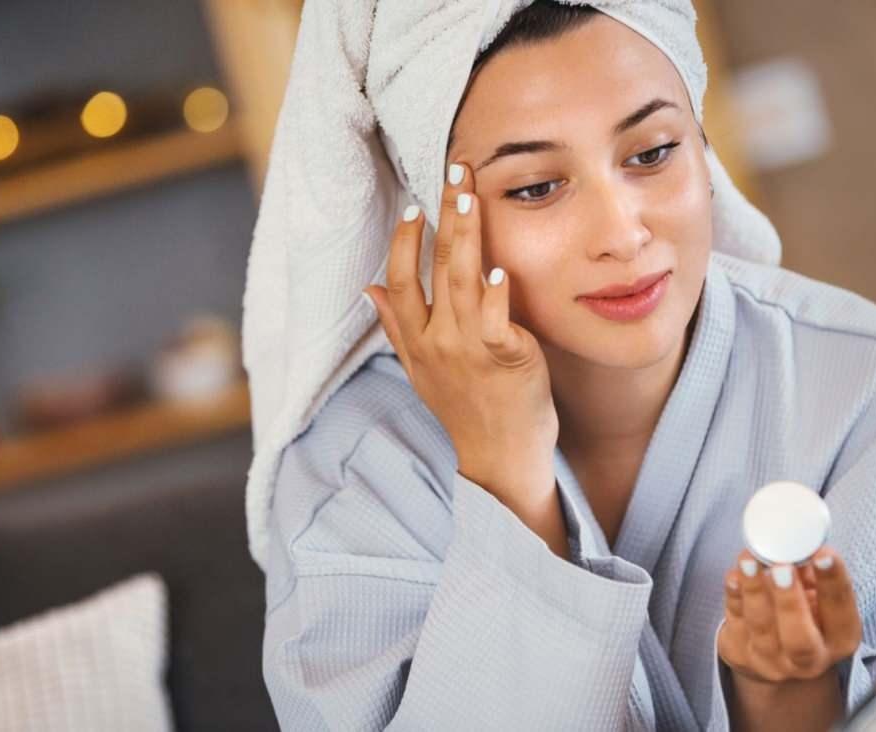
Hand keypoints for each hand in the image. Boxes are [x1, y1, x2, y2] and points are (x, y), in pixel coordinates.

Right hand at [364, 161, 557, 506]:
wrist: (499, 458)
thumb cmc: (465, 411)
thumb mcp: (420, 371)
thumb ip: (397, 328)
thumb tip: (368, 290)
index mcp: (417, 341)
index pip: (399, 281)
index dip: (403, 242)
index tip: (412, 207)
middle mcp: (438, 341)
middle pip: (434, 267)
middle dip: (443, 215)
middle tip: (454, 172)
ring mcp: (471, 349)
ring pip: (463, 279)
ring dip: (466, 234)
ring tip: (470, 195)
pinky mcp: (507, 357)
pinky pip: (497, 317)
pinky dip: (496, 290)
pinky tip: (499, 264)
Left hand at [718, 547, 862, 684]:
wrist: (777, 656)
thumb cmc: (803, 613)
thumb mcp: (817, 595)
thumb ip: (811, 571)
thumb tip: (797, 538)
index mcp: (840, 639)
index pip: (841, 610)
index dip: (833, 581)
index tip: (823, 554)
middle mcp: (809, 659)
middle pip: (800, 637)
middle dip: (790, 600)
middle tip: (782, 567)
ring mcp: (771, 661)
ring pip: (762, 627)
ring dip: (754, 590)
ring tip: (749, 560)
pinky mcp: (739, 654)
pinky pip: (735, 623)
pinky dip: (734, 596)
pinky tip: (734, 576)